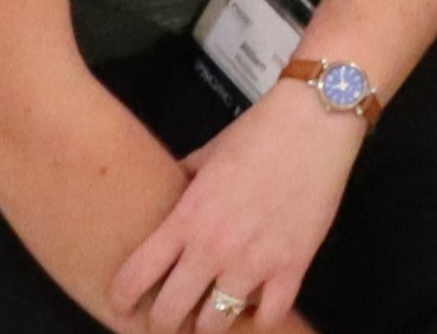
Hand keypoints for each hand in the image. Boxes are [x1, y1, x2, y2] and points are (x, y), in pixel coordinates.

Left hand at [109, 85, 363, 331]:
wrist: (314, 122)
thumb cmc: (259, 132)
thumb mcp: (206, 155)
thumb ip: (182, 183)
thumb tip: (167, 193)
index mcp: (185, 220)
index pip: (133, 279)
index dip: (122, 301)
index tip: (124, 306)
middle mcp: (212, 249)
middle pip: (168, 314)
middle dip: (162, 323)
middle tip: (169, 319)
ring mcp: (253, 262)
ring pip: (215, 325)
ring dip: (210, 325)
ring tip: (212, 316)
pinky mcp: (292, 267)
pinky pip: (269, 317)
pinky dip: (260, 319)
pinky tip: (257, 306)